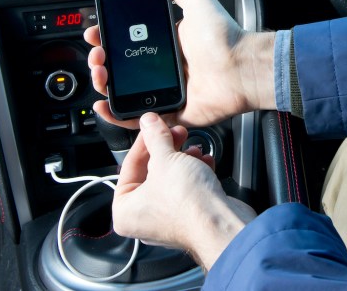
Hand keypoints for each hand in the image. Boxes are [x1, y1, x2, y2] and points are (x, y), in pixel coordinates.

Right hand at [85, 0, 276, 129]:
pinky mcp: (171, 112)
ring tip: (99, 75)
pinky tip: (104, 106)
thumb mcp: (200, 5)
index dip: (109, 38)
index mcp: (169, 45)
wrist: (242, 67)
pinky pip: (140, 119)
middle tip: (97, 55)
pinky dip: (117, 116)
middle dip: (102, 61)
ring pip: (125, 93)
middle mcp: (166, 69)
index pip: (130, 43)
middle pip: (122, 69)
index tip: (96, 33)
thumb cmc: (225, 38)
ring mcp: (167, 92)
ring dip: (105, 85)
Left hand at [113, 113, 255, 269]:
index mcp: (125, 211)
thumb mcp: (166, 159)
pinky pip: (186, 190)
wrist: (221, 223)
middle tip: (176, 133)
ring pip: (171, 180)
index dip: (145, 140)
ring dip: (184, 160)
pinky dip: (195, 174)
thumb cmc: (188, 204)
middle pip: (151, 172)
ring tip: (193, 149)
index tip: (153, 125)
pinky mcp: (189, 218)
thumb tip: (148, 123)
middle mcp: (143, 220)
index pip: (129, 165)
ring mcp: (167, 220)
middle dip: (168, 149)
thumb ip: (155, 137)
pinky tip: (203, 162)